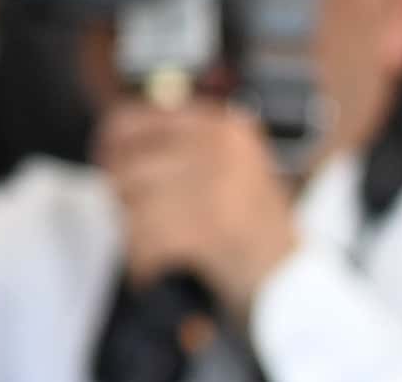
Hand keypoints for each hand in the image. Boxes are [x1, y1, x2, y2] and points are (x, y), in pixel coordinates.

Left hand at [96, 92, 300, 306]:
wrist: (293, 282)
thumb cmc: (249, 225)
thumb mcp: (226, 165)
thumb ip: (177, 146)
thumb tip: (108, 141)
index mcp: (220, 126)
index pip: (130, 119)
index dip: (110, 147)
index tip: (108, 165)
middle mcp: (220, 148)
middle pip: (126, 165)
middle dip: (122, 198)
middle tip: (138, 219)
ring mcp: (217, 186)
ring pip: (132, 203)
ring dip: (133, 233)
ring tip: (152, 246)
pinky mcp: (211, 229)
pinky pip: (146, 238)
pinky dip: (143, 258)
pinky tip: (154, 267)